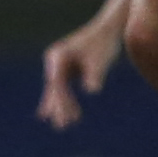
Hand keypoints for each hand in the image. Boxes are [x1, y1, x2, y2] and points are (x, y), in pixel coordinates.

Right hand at [38, 11, 124, 129]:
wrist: (108, 29)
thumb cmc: (104, 44)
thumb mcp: (100, 60)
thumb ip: (94, 75)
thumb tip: (92, 89)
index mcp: (58, 56)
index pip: (58, 84)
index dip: (62, 101)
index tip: (69, 116)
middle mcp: (55, 61)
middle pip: (54, 89)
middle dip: (58, 108)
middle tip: (61, 127)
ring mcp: (59, 65)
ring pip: (56, 90)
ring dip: (59, 107)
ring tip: (60, 126)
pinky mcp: (66, 69)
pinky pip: (60, 89)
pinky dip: (60, 101)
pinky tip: (48, 114)